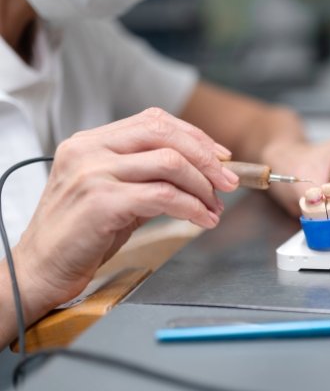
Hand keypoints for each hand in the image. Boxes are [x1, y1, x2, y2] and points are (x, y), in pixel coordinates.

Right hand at [12, 108, 239, 320]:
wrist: (40, 269)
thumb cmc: (79, 234)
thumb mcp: (113, 194)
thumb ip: (147, 177)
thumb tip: (198, 174)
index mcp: (91, 141)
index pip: (153, 121)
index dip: (194, 136)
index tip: (219, 156)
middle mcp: (89, 149)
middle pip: (165, 134)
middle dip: (206, 157)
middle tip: (228, 181)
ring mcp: (93, 173)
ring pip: (169, 163)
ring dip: (202, 186)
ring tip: (215, 207)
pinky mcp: (100, 202)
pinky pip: (162, 196)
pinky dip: (191, 207)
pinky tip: (201, 219)